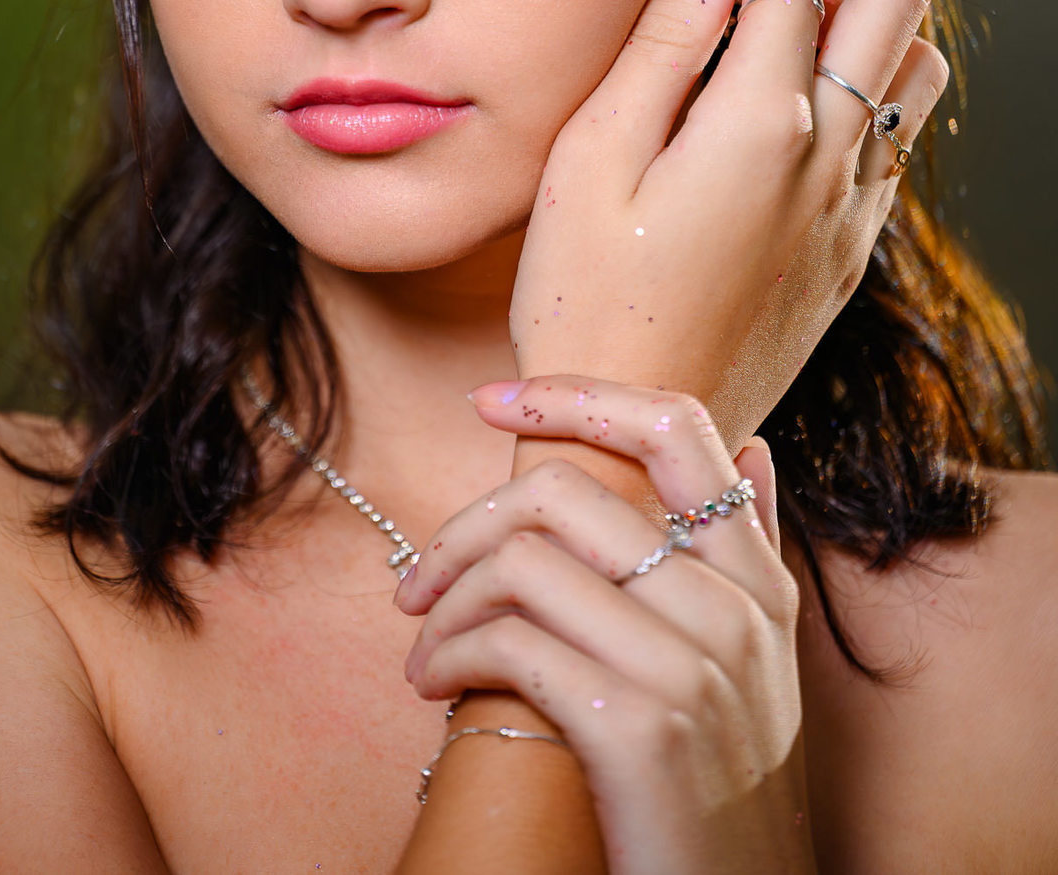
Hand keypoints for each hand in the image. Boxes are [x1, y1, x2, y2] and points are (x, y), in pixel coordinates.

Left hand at [397, 375, 815, 874]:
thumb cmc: (725, 786)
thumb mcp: (762, 665)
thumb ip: (752, 552)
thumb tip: (753, 445)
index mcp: (756, 581)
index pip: (676, 428)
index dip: (574, 396)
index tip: (489, 401)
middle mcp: (732, 609)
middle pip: (561, 493)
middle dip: (463, 527)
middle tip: (418, 580)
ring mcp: (688, 667)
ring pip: (520, 563)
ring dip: (442, 601)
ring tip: (423, 647)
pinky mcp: (636, 729)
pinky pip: (509, 645)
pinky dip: (448, 656)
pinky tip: (435, 686)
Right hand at [509, 0, 948, 448]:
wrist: (635, 435)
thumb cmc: (586, 298)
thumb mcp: (592, 156)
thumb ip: (665, 39)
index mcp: (763, 121)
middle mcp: (833, 155)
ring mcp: (854, 204)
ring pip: (919, 58)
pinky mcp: (852, 246)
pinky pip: (902, 129)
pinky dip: (873, 69)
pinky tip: (806, 78)